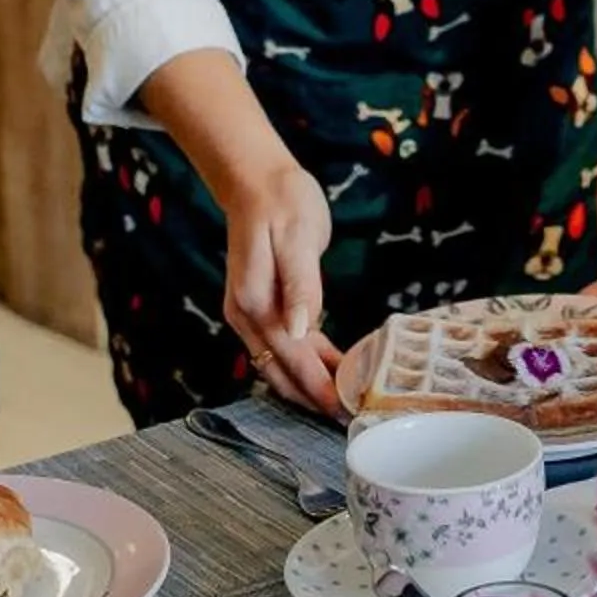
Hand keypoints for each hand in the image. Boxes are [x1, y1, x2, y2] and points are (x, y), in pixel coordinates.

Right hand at [217, 160, 343, 414]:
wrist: (257, 179)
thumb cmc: (282, 202)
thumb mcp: (298, 238)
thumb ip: (301, 286)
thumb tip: (301, 330)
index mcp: (253, 301)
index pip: (290, 356)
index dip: (318, 386)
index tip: (344, 410)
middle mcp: (245, 314)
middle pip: (280, 370)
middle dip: (312, 396)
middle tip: (351, 417)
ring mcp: (249, 312)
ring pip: (280, 362)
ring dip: (309, 383)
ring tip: (346, 400)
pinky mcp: (259, 306)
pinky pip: (283, 345)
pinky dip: (305, 361)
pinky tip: (333, 368)